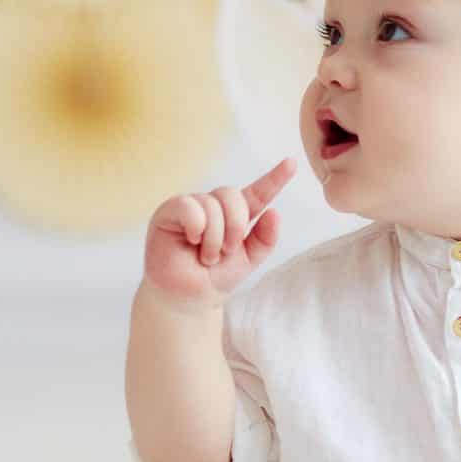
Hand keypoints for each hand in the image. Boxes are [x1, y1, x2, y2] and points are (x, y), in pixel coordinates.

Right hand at [142, 157, 295, 310]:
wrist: (189, 297)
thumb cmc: (215, 277)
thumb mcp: (249, 260)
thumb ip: (265, 239)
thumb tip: (275, 212)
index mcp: (235, 215)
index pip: (257, 193)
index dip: (274, 178)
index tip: (291, 163)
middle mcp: (213, 206)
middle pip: (232, 195)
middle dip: (234, 227)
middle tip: (226, 251)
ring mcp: (191, 207)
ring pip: (211, 204)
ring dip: (213, 238)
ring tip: (206, 256)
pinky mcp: (169, 211)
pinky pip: (188, 206)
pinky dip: (196, 225)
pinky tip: (192, 239)